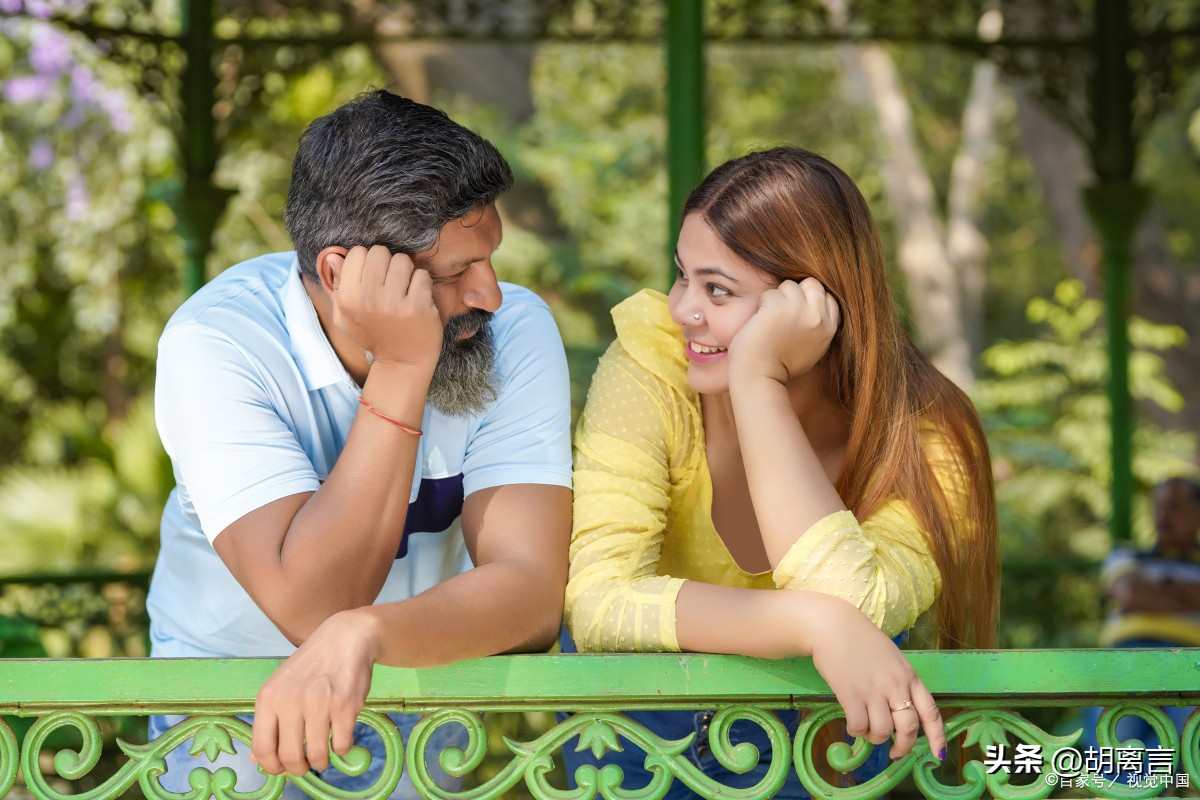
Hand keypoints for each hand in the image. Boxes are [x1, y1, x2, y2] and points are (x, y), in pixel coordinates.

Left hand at [251, 609, 380, 775]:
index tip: (283, 768)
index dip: (272, 766)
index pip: (262, 747)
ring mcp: (318, 704)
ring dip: (321, 762)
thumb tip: (255, 759)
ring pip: (317, 756)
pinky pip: (341, 745)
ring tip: (324, 754)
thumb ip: (268, 722)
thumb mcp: (280, 688)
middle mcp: (290, 701)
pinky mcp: (345, 706)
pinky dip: (342, 748)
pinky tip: (340, 735)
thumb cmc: (310, 666)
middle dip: (299, 769)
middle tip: (306, 765)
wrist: (345, 638)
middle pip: (290, 757)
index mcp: (268, 698)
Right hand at [330, 245, 442, 369]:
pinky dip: (422, 284)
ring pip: (403, 260)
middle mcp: (368, 298)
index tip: (373, 278)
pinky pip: (422, 275)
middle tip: (391, 283)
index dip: (367, 262)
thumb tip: (333, 257)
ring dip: (406, 272)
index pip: (357, 252)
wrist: (403, 362)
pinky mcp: (417, 306)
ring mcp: (393, 302)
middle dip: (387, 264)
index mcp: (347, 297)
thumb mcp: (346, 315)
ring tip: (404, 290)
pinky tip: (418, 299)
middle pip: (380, 251)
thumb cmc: (373, 335)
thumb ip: (338, 285)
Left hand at [728, 278, 838, 383]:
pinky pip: (770, 293)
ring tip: (770, 320)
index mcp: (829, 329)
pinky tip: (760, 322)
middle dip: (796, 293)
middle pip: (811, 283)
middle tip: (782, 312)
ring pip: (788, 286)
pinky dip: (762, 304)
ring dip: (776, 298)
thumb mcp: (813, 348)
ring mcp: (798, 311)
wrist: (760, 376)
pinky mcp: (777, 308)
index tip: (797, 312)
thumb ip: (818, 326)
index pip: (828, 297)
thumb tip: (815, 303)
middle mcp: (817, 318)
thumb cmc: (780, 365)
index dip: (810, 299)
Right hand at [806, 594, 945, 761]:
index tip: (938, 755)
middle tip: (894, 753)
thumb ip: (899, 683)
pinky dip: (856, 731)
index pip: (931, 712)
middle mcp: (895, 685)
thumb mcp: (891, 659)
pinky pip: (858, 726)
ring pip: (882, 731)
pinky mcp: (850, 694)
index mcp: (909, 676)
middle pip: (908, 728)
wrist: (832, 625)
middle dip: (903, 746)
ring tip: (866, 729)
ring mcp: (873, 690)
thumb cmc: (860, 640)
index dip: (937, 737)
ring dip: (874, 737)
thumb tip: (899, 713)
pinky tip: (852, 723)